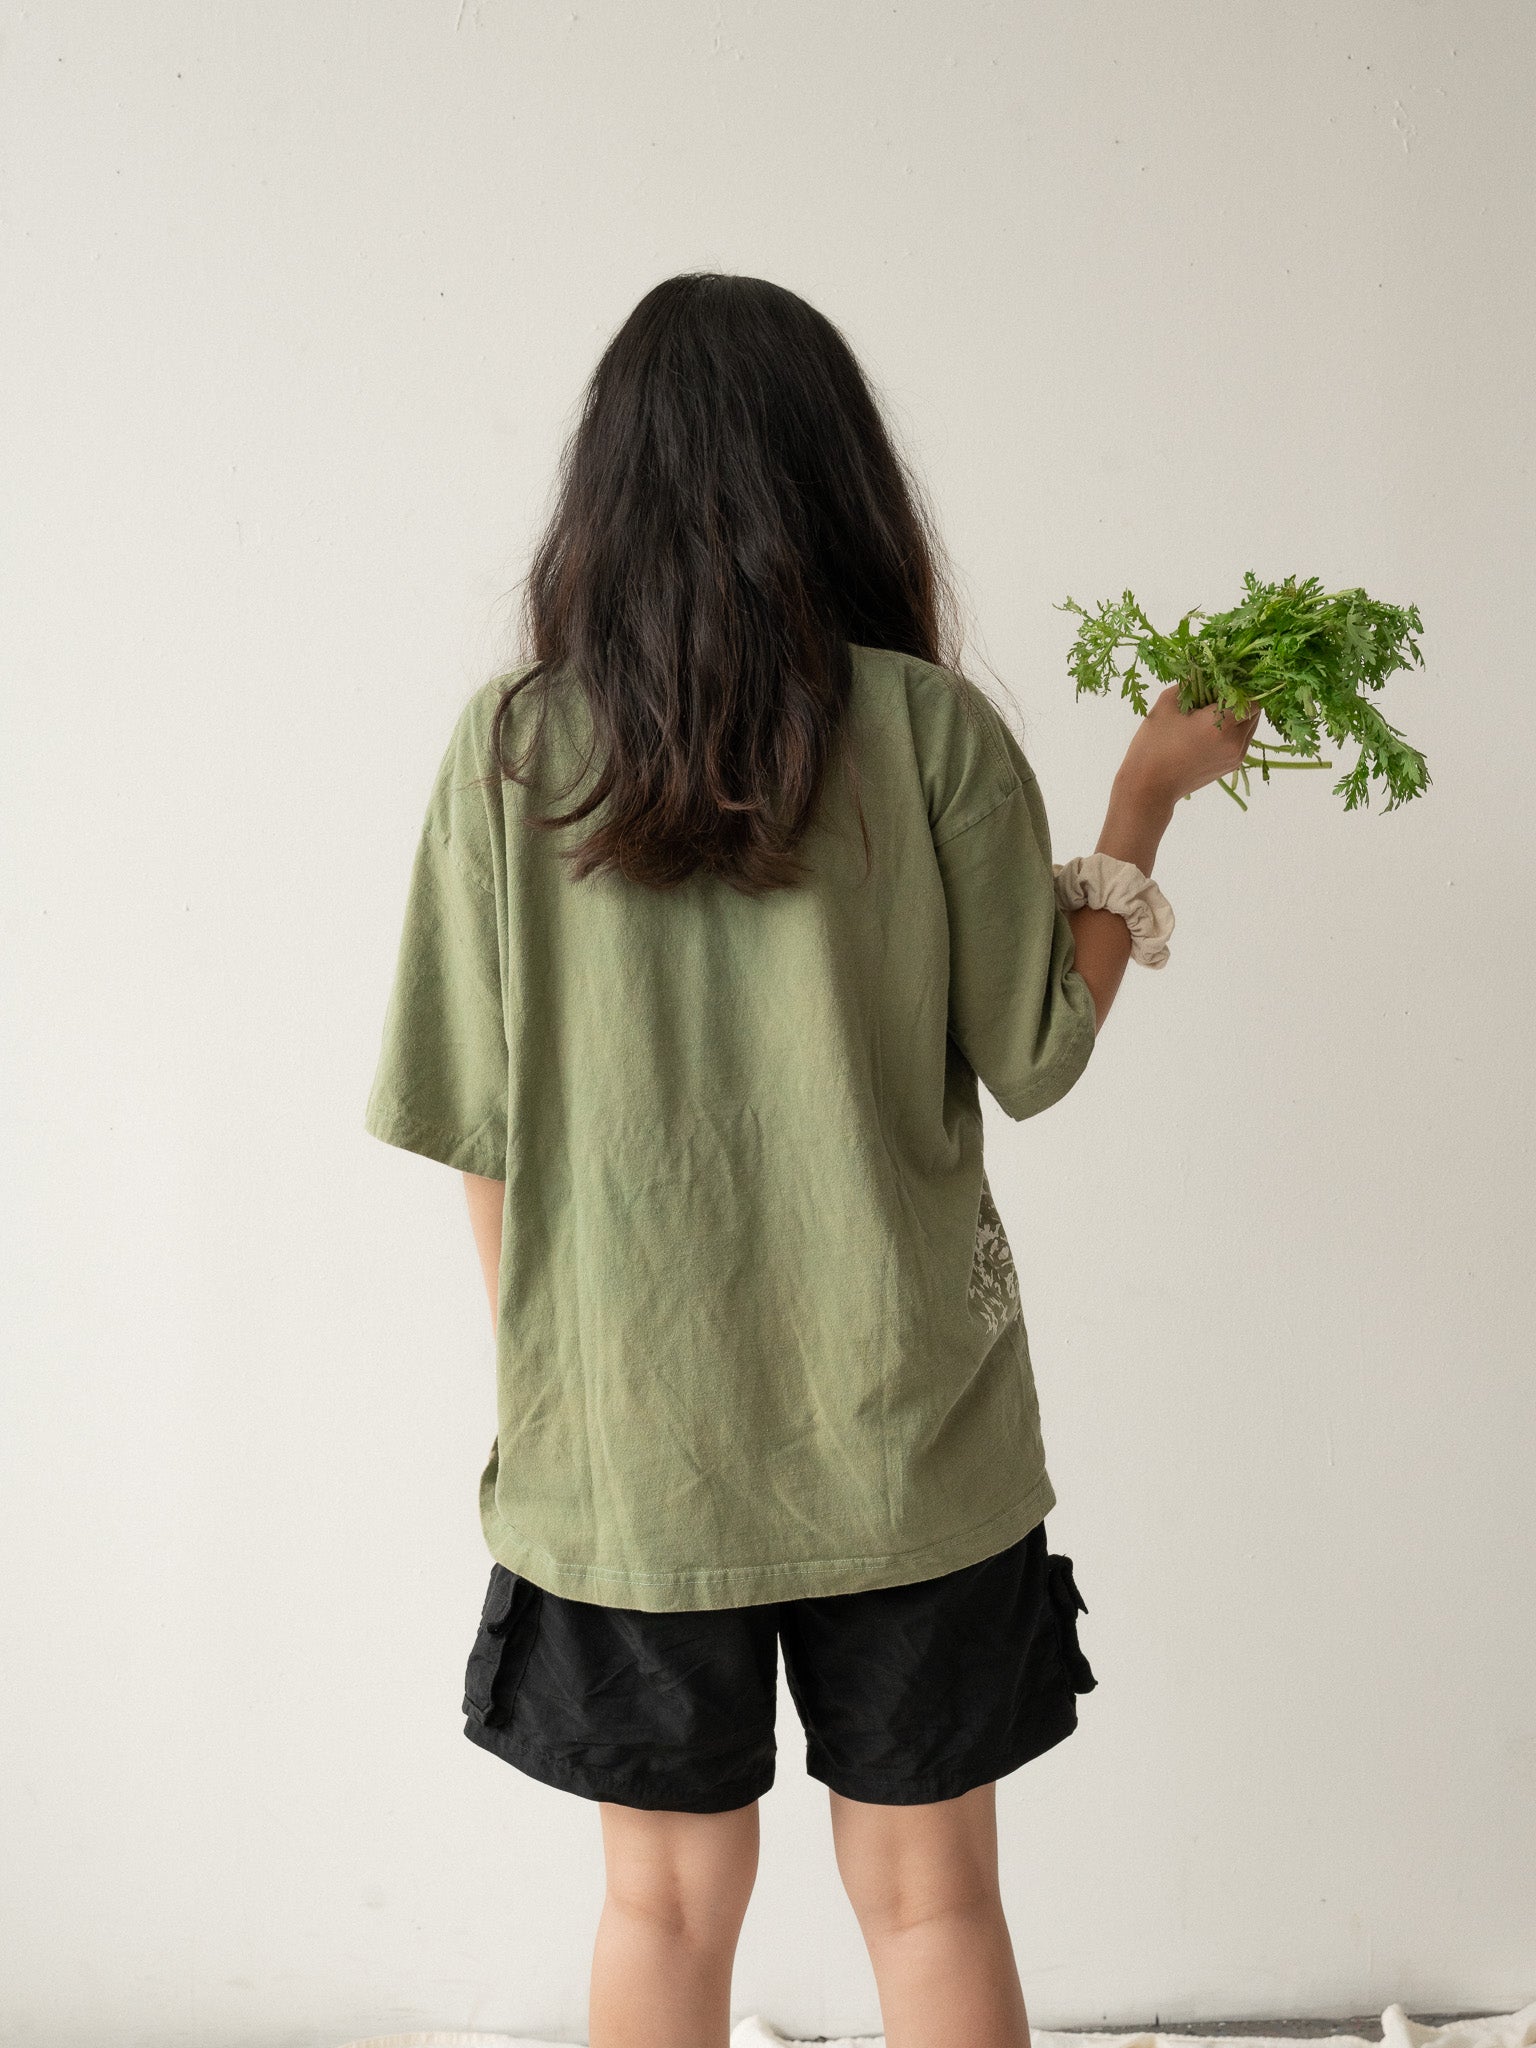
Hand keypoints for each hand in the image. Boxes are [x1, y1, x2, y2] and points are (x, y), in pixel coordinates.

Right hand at [1117, 684, 1262, 808]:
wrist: (1149, 786)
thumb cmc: (1154, 744)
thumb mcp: (1168, 703)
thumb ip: (1192, 683)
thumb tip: (1208, 671)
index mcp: (1222, 724)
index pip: (1252, 696)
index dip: (1244, 684)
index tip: (1228, 676)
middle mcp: (1236, 741)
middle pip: (1255, 709)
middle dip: (1241, 696)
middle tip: (1219, 690)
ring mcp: (1237, 755)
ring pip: (1251, 724)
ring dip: (1238, 712)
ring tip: (1213, 709)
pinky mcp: (1232, 764)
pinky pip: (1243, 738)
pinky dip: (1234, 728)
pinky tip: (1211, 726)